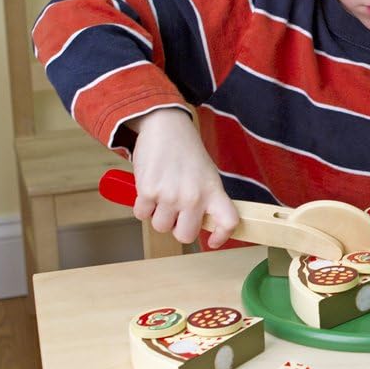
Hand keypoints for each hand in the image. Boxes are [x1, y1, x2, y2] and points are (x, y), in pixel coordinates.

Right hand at [128, 108, 239, 246]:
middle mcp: (194, 197)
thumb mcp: (207, 175)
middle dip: (178, 228)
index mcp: (214, 191)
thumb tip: (201, 224)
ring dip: (158, 216)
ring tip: (162, 195)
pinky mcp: (148, 191)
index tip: (213, 240)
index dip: (221, 236)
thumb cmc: (187, 153)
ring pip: (161, 226)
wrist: (165, 128)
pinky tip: (149, 189)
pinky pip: (141, 214)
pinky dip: (142, 206)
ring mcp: (170, 196)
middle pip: (185, 235)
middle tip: (176, 213)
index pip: (228, 222)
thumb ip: (207, 199)